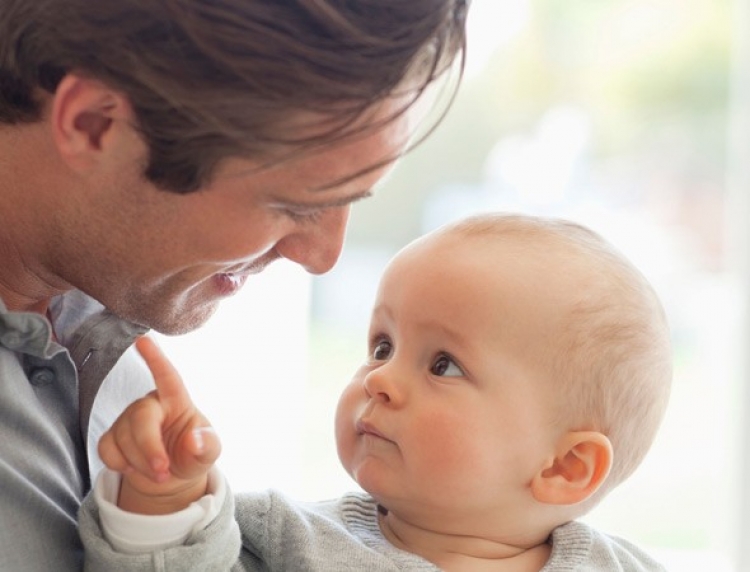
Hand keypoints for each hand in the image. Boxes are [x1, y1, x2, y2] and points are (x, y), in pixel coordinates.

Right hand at [98, 336, 220, 514]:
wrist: (172, 476)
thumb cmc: (192, 454)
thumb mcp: (208, 452)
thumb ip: (207, 446)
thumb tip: (195, 440)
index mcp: (177, 400)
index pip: (167, 376)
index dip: (156, 358)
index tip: (143, 340)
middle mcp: (150, 404)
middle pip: (140, 418)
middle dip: (149, 448)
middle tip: (163, 472)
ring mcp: (128, 419)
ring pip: (122, 437)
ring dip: (139, 462)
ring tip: (159, 474)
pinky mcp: (112, 436)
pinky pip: (106, 448)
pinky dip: (119, 464)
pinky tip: (133, 469)